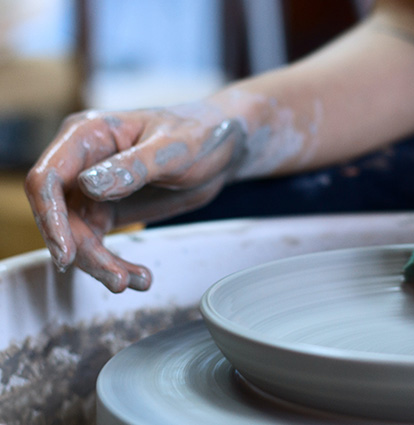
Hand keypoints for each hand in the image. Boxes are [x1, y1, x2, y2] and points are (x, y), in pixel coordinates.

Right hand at [25, 101, 251, 291]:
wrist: (225, 145)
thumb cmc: (201, 132)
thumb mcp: (173, 149)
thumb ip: (133, 167)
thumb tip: (88, 186)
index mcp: (88, 134)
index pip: (48, 177)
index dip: (49, 216)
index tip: (66, 252)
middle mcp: (82, 161)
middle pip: (59, 214)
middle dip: (83, 251)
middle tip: (117, 278)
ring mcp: (93, 187)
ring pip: (77, 235)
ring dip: (101, 263)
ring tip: (136, 281)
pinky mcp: (109, 208)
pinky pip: (97, 242)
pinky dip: (115, 262)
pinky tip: (140, 277)